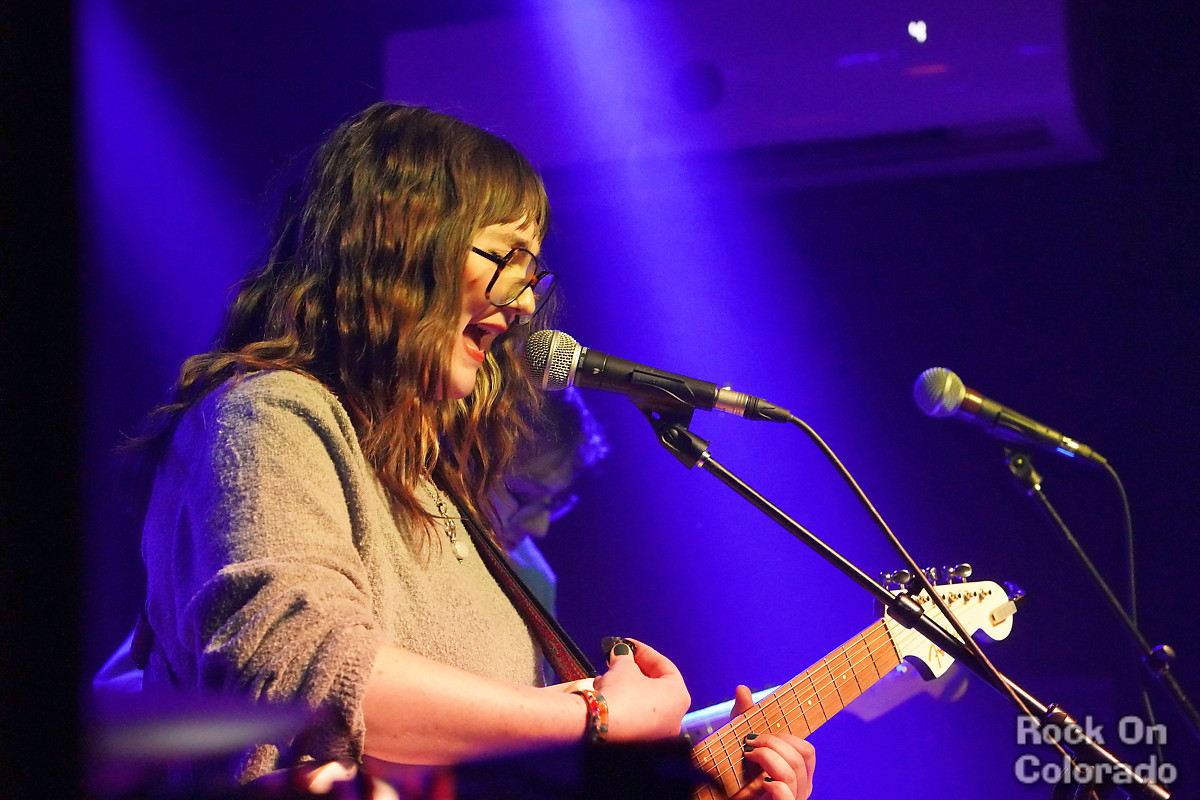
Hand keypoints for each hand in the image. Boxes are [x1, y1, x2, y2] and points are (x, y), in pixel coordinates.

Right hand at [593, 638, 690, 741]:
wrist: (601, 725)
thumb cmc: (622, 695)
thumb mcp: (624, 666)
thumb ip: (626, 656)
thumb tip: (621, 652)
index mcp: (679, 696)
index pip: (664, 666)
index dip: (644, 652)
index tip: (629, 645)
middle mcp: (674, 717)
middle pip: (655, 685)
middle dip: (635, 669)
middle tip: (620, 658)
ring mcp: (659, 733)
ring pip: (643, 701)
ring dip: (626, 685)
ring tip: (609, 675)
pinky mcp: (641, 741)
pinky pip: (635, 716)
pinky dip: (624, 703)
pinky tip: (607, 693)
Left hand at [729, 685, 814, 799]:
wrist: (721, 798)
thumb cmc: (733, 776)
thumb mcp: (738, 743)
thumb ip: (742, 718)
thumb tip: (742, 689)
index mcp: (797, 773)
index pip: (807, 750)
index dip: (785, 737)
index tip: (758, 736)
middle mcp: (800, 788)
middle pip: (799, 757)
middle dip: (771, 743)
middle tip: (748, 745)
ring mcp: (792, 799)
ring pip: (791, 772)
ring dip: (767, 757)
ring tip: (748, 757)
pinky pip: (786, 795)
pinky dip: (775, 785)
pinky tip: (762, 781)